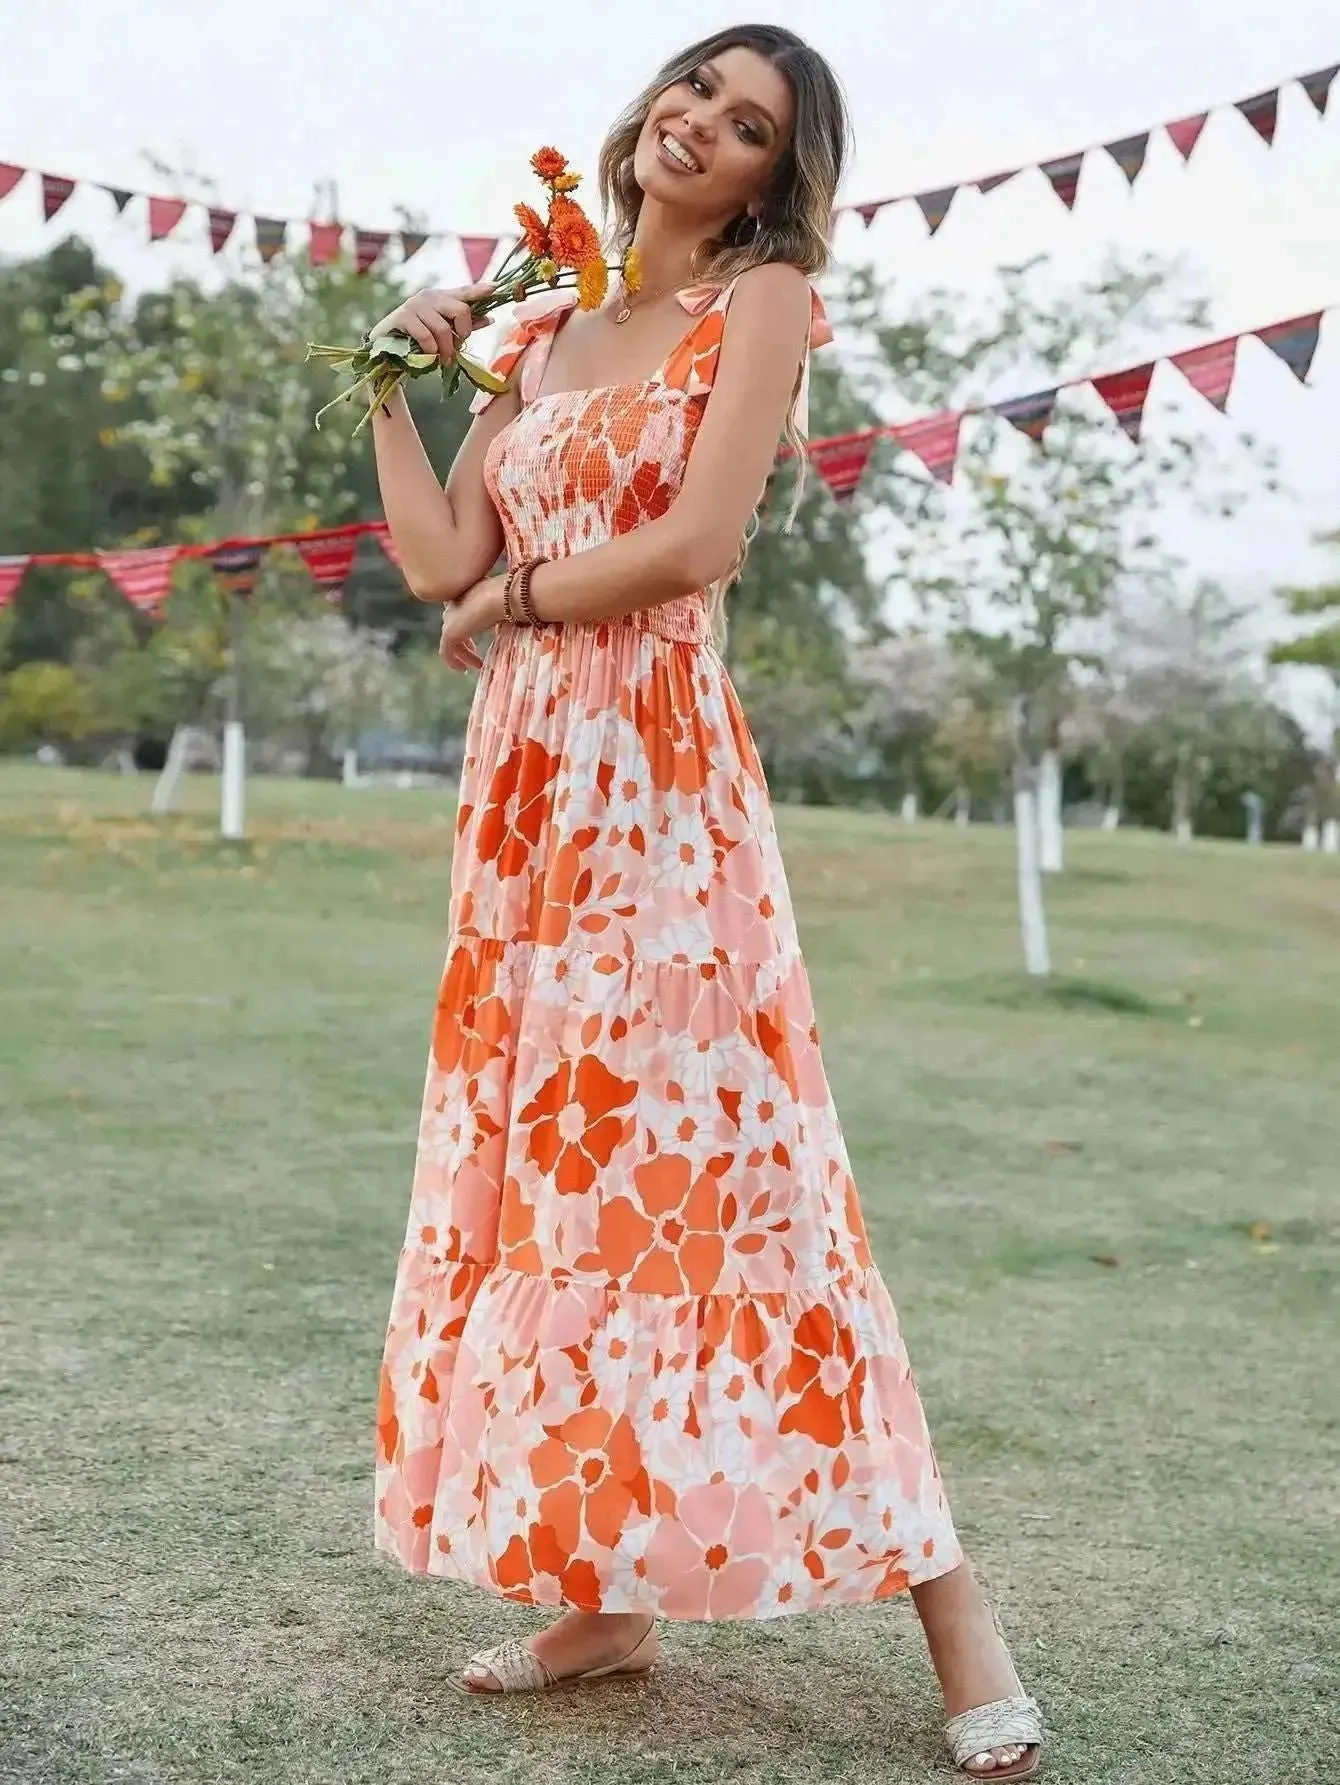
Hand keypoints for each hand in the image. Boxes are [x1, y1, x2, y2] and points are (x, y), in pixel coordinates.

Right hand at [368, 284, 494, 361]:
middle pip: (460, 310)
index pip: (464, 292)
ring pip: (443, 328)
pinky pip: (426, 336)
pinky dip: (431, 350)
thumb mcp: (444, 332)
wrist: (385, 348)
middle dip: (462, 334)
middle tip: (456, 349)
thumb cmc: (418, 339)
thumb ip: (465, 326)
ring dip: (446, 350)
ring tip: (444, 360)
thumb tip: (490, 318)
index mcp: (441, 298)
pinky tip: (429, 356)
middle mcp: (429, 297)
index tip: (496, 288)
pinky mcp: (403, 317)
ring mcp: (415, 305)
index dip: (479, 290)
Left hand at [439, 576, 505, 671]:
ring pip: (451, 640)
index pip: (458, 608)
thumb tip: (515, 619)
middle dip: (463, 640)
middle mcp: (452, 604)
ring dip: (463, 654)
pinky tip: (463, 669)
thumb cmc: (508, 597)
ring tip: (476, 664)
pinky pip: (446, 652)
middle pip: (452, 625)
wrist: (501, 597)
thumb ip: (500, 611)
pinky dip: (453, 662)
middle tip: (474, 650)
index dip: (465, 622)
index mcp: (462, 591)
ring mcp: (449, 619)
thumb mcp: (503, 604)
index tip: (474, 632)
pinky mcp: (449, 633)